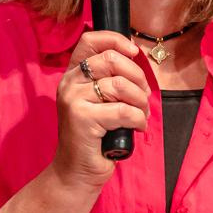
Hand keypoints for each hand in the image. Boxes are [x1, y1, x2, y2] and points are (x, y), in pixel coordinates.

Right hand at [51, 32, 148, 188]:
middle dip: (138, 77)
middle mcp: (69, 83)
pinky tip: (137, 128)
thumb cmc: (94, 137)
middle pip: (111, 60)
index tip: (134, 53)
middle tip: (143, 96)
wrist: (76, 172)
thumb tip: (134, 56)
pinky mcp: (82, 119)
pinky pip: (123, 110)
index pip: (90, 40)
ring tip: (141, 115)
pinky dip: (138, 119)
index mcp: (72, 75)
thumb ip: (109, 79)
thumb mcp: (98, 102)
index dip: (116, 40)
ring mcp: (73, 100)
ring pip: (120, 85)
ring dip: (141, 102)